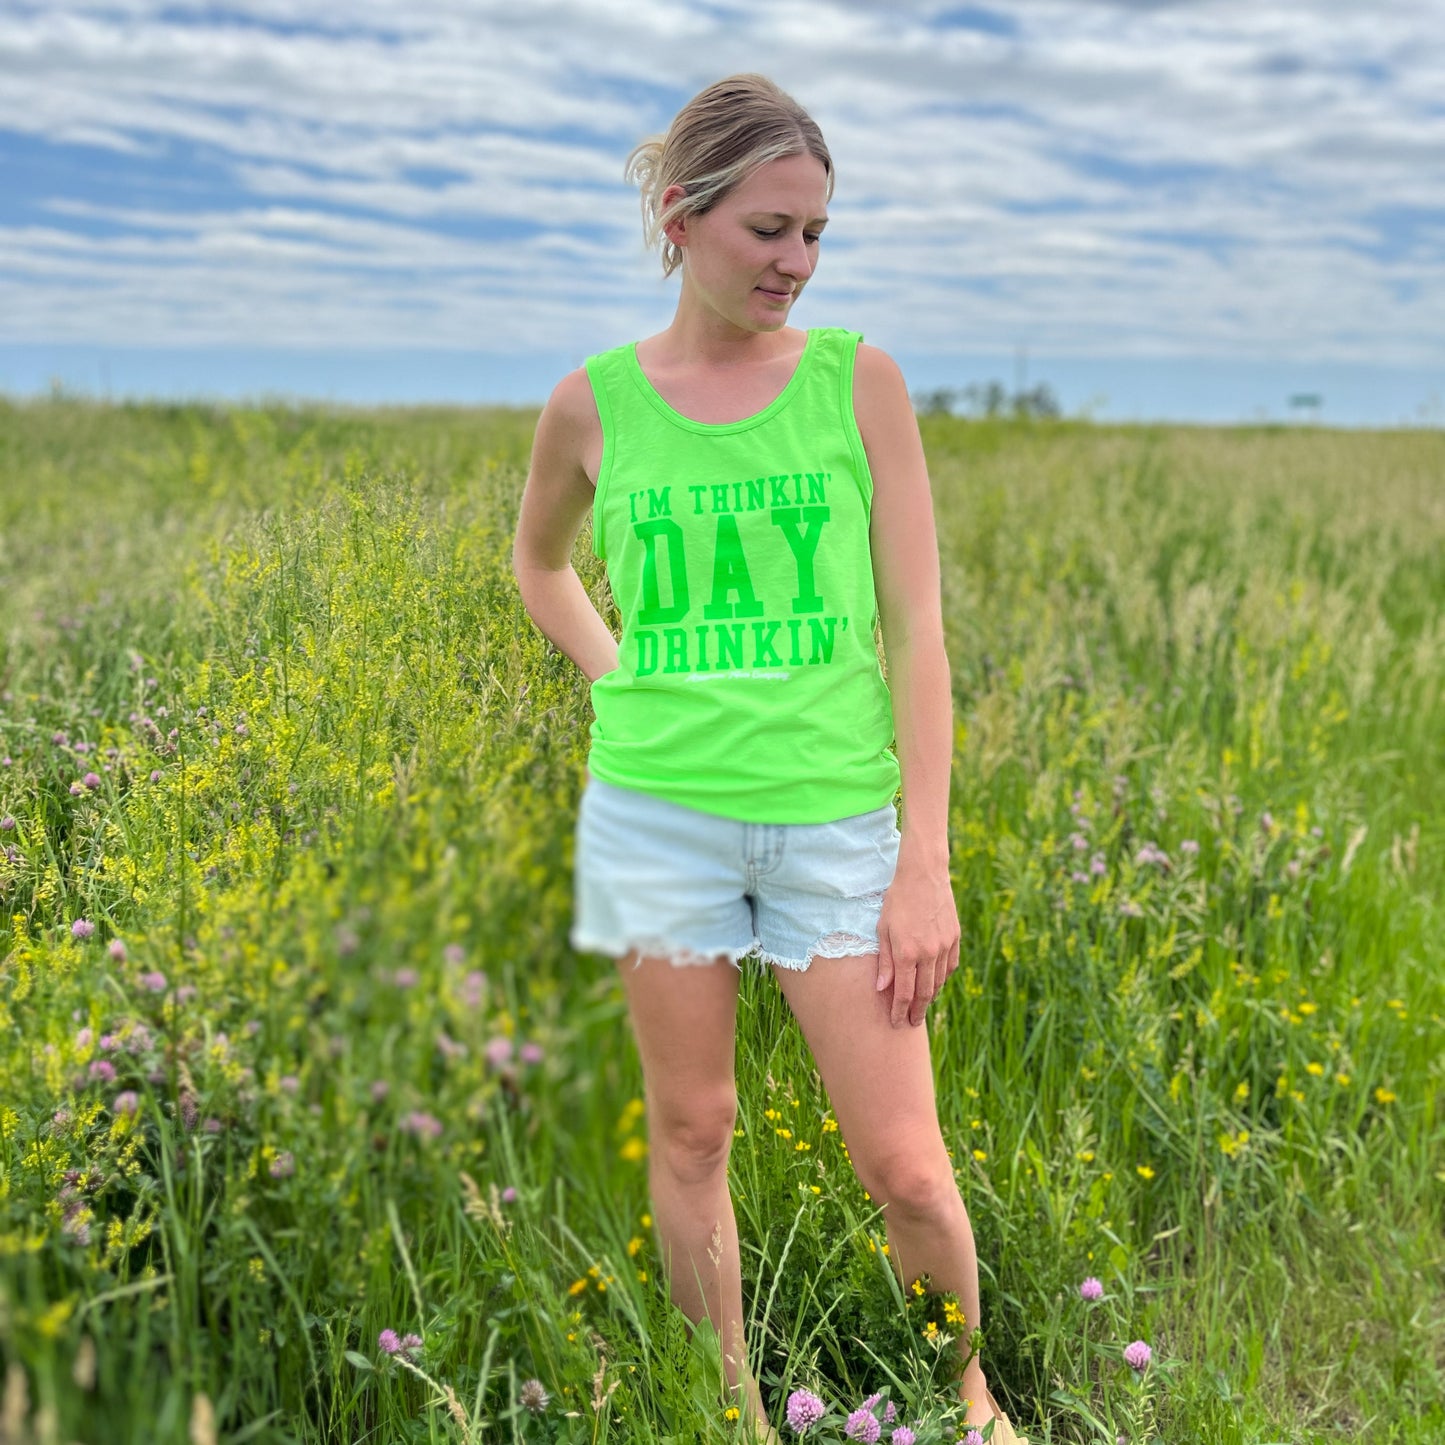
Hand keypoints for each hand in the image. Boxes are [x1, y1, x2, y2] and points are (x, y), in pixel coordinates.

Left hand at [874, 854, 959, 1027]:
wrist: (923, 875)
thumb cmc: (896, 900)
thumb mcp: (883, 929)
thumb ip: (884, 961)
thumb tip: (882, 989)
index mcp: (906, 952)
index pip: (904, 993)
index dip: (899, 1011)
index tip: (896, 1023)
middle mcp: (928, 953)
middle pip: (924, 993)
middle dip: (917, 1011)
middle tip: (911, 1023)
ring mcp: (944, 946)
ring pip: (939, 981)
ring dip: (930, 997)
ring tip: (922, 1006)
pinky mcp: (954, 938)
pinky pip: (950, 966)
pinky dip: (942, 978)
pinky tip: (936, 983)